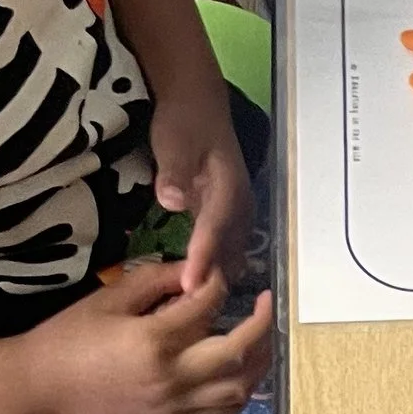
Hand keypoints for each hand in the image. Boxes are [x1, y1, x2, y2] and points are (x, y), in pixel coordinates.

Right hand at [20, 260, 273, 413]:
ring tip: (261, 335)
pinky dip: (243, 390)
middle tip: (267, 302)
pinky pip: (224, 412)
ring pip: (240, 388)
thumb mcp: (109, 298)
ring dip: (259, 361)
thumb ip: (155, 282)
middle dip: (260, 324)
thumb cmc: (69, 337)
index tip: (220, 274)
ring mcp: (176, 405)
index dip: (219, 286)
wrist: (44, 388)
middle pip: (237, 353)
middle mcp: (172, 377)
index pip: (205, 307)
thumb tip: (195, 270)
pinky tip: (243, 370)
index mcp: (152, 340)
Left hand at [149, 98, 254, 295]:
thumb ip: (173, 170)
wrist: (196, 99)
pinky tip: (198, 286)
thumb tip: (172, 200)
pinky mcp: (227, 216)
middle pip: (228, 251)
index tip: (191, 285)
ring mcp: (237, 212)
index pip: (215, 230)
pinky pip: (224, 249)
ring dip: (214, 279)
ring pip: (229, 254)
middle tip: (190, 314)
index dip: (203, 259)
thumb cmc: (184, 119)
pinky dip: (213, 267)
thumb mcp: (173, 139)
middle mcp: (240, 206)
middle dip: (211, 280)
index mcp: (229, 189)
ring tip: (194, 310)